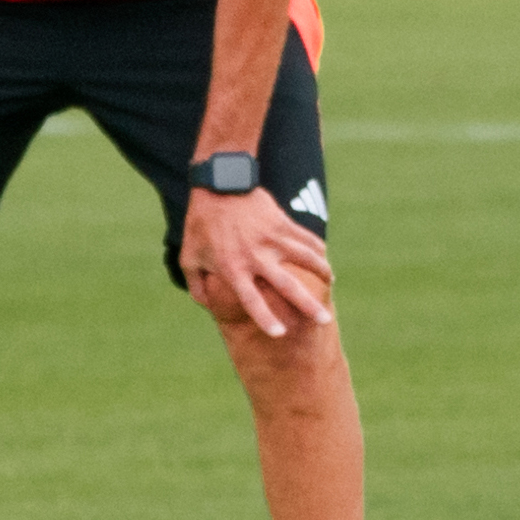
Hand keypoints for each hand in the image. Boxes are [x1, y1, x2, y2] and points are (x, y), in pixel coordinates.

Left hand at [186, 183, 337, 339]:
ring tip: (331, 283)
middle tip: (324, 320)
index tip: (281, 334)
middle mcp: (256, 257)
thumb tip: (208, 308)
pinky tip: (324, 259)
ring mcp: (272, 239)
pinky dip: (318, 249)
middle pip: (287, 285)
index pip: (252, 300)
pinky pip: (306, 238)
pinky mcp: (283, 223)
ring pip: (306, 259)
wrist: (219, 186)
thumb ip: (197, 286)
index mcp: (233, 268)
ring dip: (322, 272)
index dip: (266, 319)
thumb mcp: (189, 257)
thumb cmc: (200, 225)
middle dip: (307, 305)